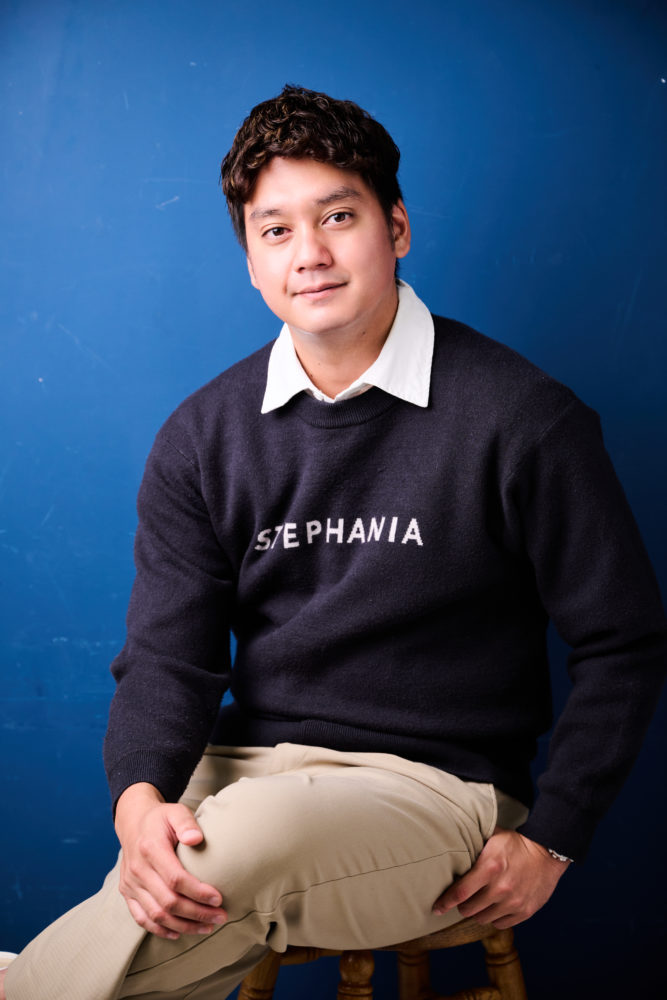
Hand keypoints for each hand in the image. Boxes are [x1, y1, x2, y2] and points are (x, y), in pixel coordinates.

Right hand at [115, 782, 227, 938]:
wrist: (133, 823)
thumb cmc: (161, 819)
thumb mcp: (175, 812)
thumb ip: (186, 823)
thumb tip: (196, 839)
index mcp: (150, 849)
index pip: (175, 879)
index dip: (198, 892)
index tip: (218, 898)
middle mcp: (137, 869)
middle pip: (168, 902)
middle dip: (197, 913)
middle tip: (220, 917)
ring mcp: (130, 883)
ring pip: (156, 915)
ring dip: (183, 926)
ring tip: (207, 927)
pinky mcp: (127, 893)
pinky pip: (141, 918)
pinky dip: (160, 930)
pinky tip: (179, 933)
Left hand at [432, 827, 569, 928]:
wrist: (547, 852)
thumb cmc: (516, 843)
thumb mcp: (492, 838)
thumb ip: (473, 846)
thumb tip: (450, 845)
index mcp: (489, 867)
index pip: (460, 893)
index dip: (444, 903)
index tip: (436, 908)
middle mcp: (500, 888)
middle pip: (469, 909)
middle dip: (462, 906)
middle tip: (463, 900)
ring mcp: (513, 902)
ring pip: (483, 919)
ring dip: (477, 912)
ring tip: (479, 903)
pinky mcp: (525, 911)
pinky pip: (500, 923)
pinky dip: (494, 918)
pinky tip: (494, 907)